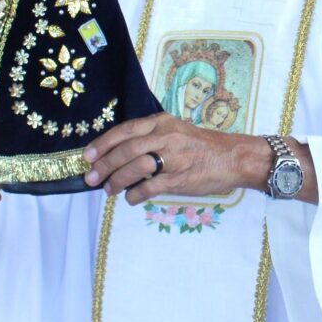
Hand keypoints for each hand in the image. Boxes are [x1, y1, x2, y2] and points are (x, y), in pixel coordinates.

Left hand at [83, 113, 266, 206]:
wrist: (233, 157)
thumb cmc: (201, 146)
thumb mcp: (175, 131)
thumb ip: (150, 138)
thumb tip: (119, 155)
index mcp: (162, 122)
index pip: (126, 130)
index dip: (104, 143)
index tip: (87, 155)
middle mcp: (166, 136)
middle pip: (127, 149)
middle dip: (104, 164)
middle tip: (91, 177)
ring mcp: (174, 157)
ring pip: (136, 167)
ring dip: (117, 180)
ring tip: (108, 189)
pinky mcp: (181, 178)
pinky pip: (151, 187)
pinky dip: (136, 194)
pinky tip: (131, 198)